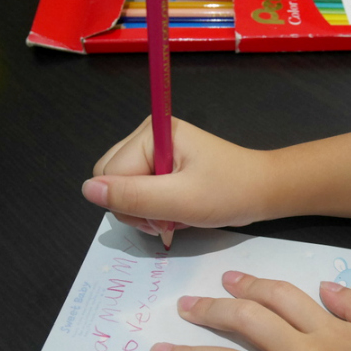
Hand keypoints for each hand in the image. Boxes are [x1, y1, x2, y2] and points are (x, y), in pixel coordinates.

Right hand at [82, 117, 272, 235]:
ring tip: (178, 216)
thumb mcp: (180, 200)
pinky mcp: (164, 167)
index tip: (163, 216)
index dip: (130, 203)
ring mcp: (155, 152)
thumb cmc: (229, 192)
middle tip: (170, 218)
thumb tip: (87, 190)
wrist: (263, 192)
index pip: (109, 173)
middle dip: (138, 208)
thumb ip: (133, 196)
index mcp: (151, 133)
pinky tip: (179, 212)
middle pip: (113, 180)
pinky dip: (158, 210)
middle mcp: (148, 137)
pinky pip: (142, 193)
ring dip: (149, 213)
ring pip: (125, 191)